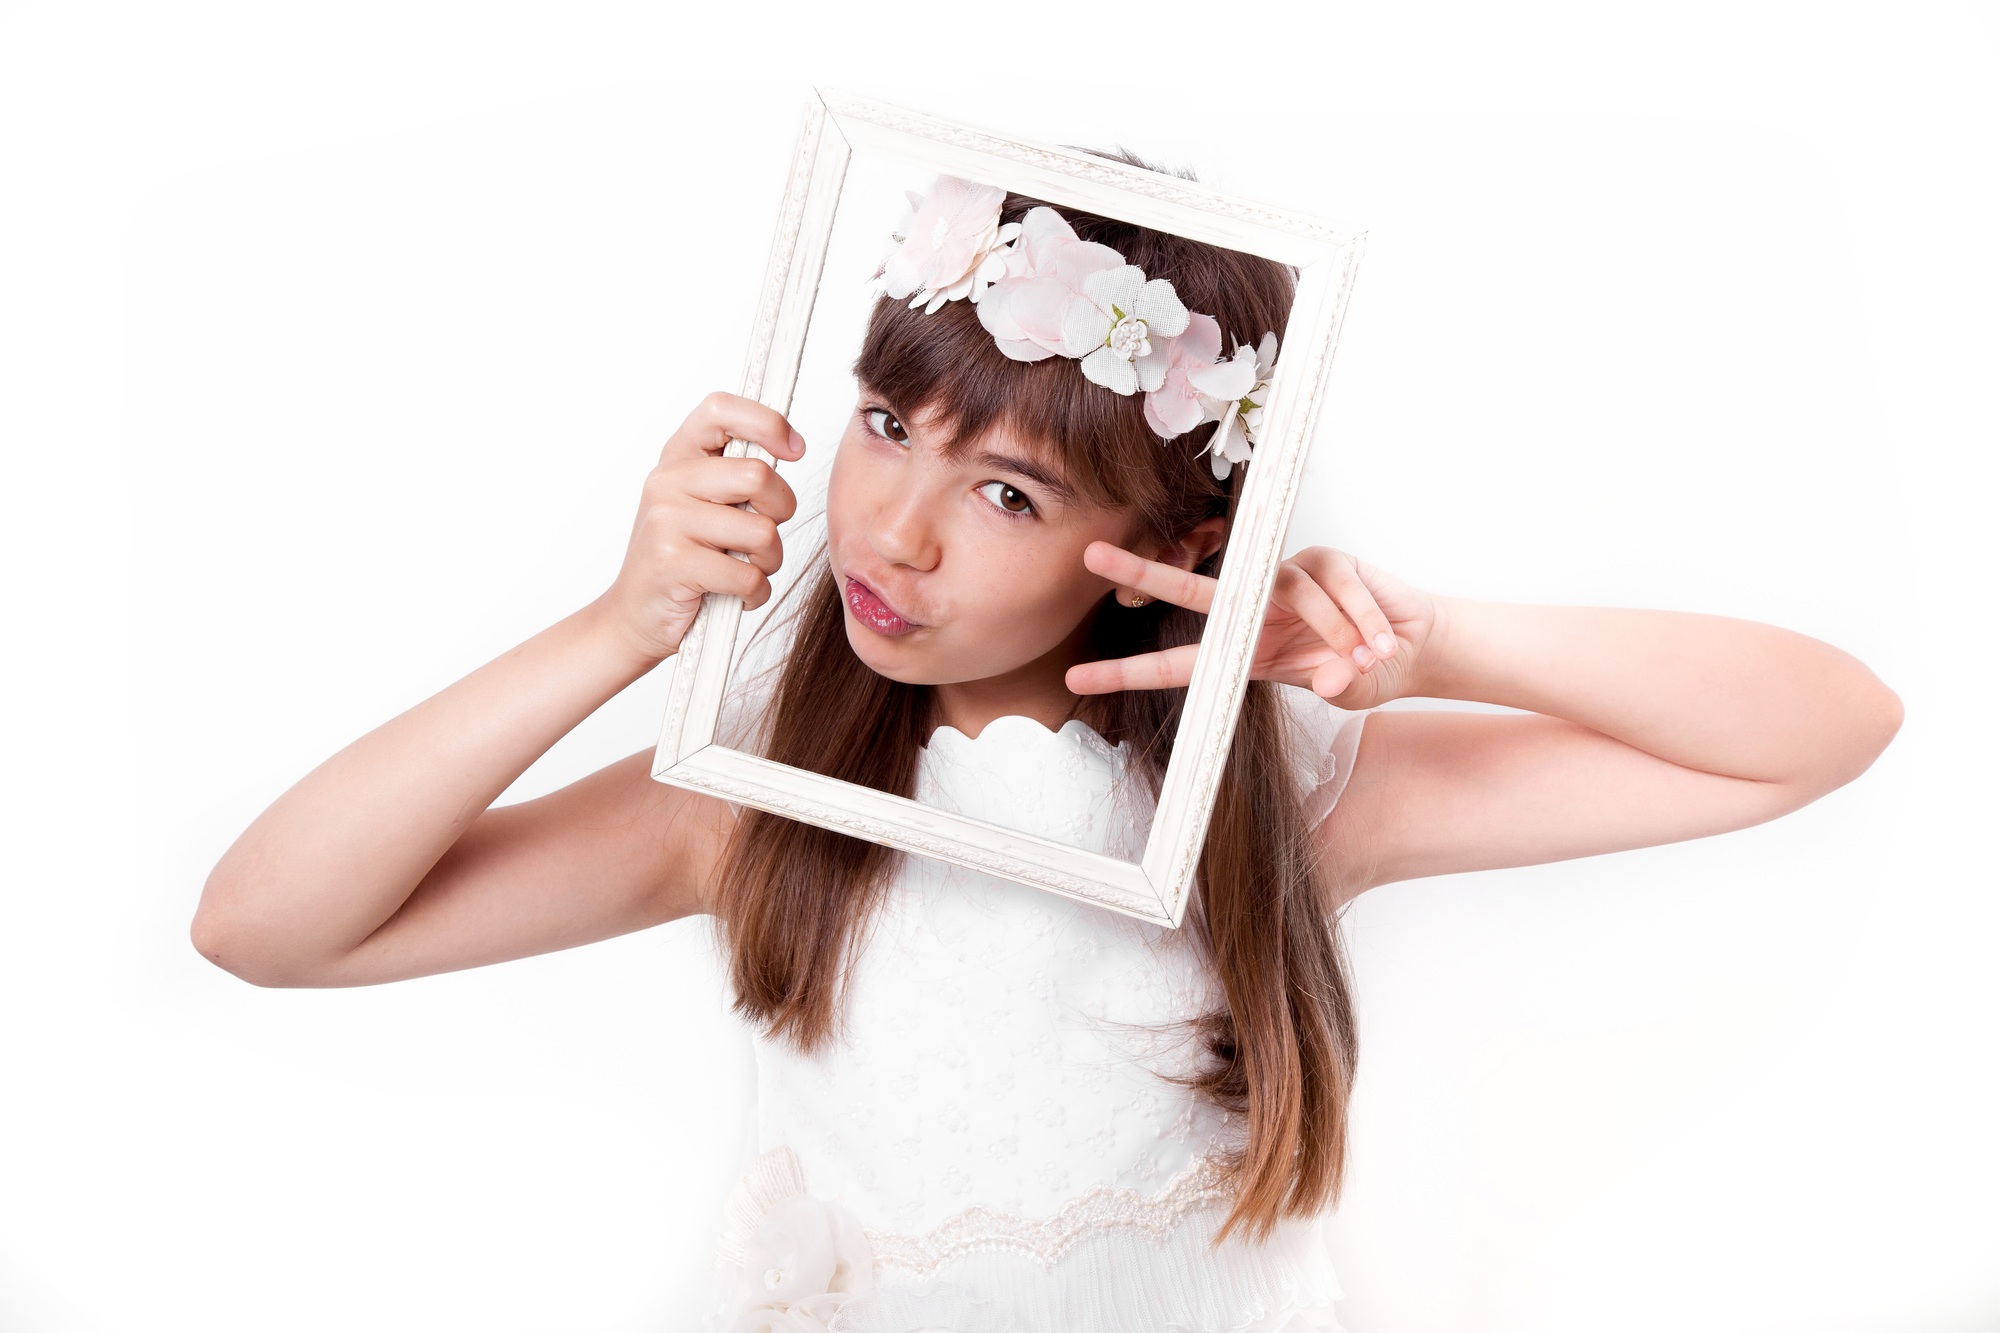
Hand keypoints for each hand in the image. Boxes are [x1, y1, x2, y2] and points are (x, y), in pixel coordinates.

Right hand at [590, 391, 805, 666]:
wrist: (636, 614)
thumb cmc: (683, 558)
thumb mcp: (705, 503)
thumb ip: (738, 474)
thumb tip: (789, 447)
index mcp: (678, 456)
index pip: (721, 409)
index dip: (767, 423)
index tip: (793, 450)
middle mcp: (667, 481)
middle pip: (758, 476)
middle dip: (780, 511)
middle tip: (763, 533)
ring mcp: (666, 521)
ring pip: (761, 532)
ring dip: (768, 561)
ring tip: (743, 568)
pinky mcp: (673, 564)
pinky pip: (748, 576)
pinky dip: (754, 593)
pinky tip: (734, 594)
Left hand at [1064, 543, 1440, 709]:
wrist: (1414, 645)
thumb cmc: (1368, 671)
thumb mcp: (1349, 690)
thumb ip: (1336, 686)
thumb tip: (1330, 680)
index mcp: (1247, 653)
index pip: (1178, 665)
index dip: (1129, 672)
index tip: (1078, 676)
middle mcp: (1256, 612)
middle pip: (1191, 591)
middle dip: (1143, 575)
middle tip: (1092, 557)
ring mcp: (1287, 581)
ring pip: (1291, 593)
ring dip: (1337, 630)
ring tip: (1371, 656)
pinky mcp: (1324, 559)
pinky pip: (1336, 584)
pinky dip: (1364, 618)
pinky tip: (1383, 639)